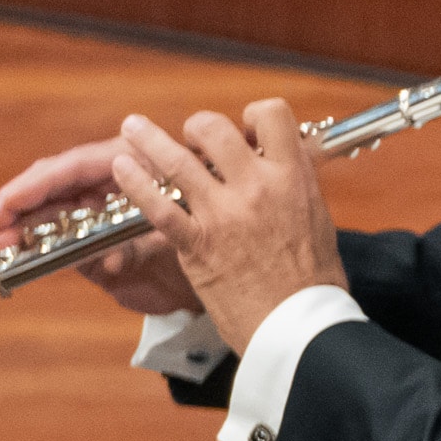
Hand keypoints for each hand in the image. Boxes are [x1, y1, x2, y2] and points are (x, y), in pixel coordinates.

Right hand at [0, 138, 202, 315]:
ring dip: (29, 230)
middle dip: (20, 207)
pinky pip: (72, 244)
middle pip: (56, 185)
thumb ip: (142, 248)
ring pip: (57, 213)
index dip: (34, 185)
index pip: (73, 167)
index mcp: (135, 164)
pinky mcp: (102, 242)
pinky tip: (36, 259)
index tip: (6, 204)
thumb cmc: (214, 245)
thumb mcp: (179, 243)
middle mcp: (116, 183)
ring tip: (5, 247)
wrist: (232, 280)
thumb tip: (112, 260)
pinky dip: (56, 253)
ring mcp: (107, 211)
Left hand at [104, 100, 345, 351]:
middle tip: (191, 139)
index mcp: (293, 179)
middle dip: (197, 128)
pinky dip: (134, 183)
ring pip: (176, 160)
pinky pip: (158, 205)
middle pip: (214, 129)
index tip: (244, 129)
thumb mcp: (318, 220)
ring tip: (134, 129)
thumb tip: (288, 166)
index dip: (253, 114)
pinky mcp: (198, 243)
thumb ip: (297, 187)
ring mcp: (224, 214)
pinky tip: (122, 170)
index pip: (272, 115)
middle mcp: (257, 188)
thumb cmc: (315, 280)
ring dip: (148, 139)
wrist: (301, 325)